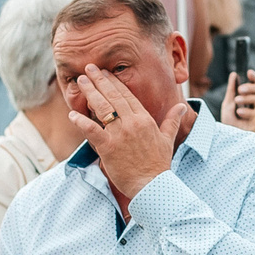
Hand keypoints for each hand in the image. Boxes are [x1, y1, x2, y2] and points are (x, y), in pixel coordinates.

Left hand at [67, 65, 182, 200]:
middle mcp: (132, 123)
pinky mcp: (108, 148)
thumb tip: (182, 107)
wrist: (152, 186)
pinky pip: (92, 131)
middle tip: (88, 68)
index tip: (105, 73)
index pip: (127, 95)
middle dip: (100, 80)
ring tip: (81, 81)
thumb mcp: (167, 139)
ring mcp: (119, 135)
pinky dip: (81, 122)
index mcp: (145, 119)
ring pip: (102, 108)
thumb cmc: (159, 164)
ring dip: (90, 92)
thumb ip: (172, 120)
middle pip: (113, 96)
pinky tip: (72, 114)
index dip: (114, 82)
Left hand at [225, 69, 254, 130]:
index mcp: (254, 102)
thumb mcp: (228, 104)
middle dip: (252, 88)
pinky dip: (249, 112)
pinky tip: (238, 111)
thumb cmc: (229, 123)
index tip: (249, 72)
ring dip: (250, 98)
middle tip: (239, 89)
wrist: (228, 141)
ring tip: (236, 100)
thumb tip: (234, 74)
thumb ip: (232, 89)